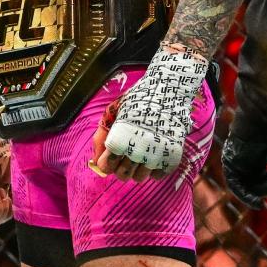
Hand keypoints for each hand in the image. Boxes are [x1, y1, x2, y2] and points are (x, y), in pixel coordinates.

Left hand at [91, 48, 207, 180]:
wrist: (169, 89)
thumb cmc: (138, 98)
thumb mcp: (114, 111)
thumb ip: (102, 136)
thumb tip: (96, 161)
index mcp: (119, 140)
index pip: (107, 166)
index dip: (108, 163)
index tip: (113, 155)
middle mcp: (136, 151)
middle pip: (123, 175)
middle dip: (121, 166)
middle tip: (127, 154)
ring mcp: (155, 154)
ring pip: (140, 177)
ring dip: (138, 168)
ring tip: (141, 154)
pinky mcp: (171, 156)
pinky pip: (157, 175)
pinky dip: (154, 168)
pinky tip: (154, 154)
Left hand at [221, 78, 266, 206]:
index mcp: (263, 149)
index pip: (264, 176)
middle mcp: (249, 153)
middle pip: (252, 181)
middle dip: (263, 191)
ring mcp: (239, 154)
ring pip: (243, 182)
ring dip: (253, 193)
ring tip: (263, 198)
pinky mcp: (231, 154)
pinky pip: (233, 178)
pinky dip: (242, 191)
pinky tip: (256, 199)